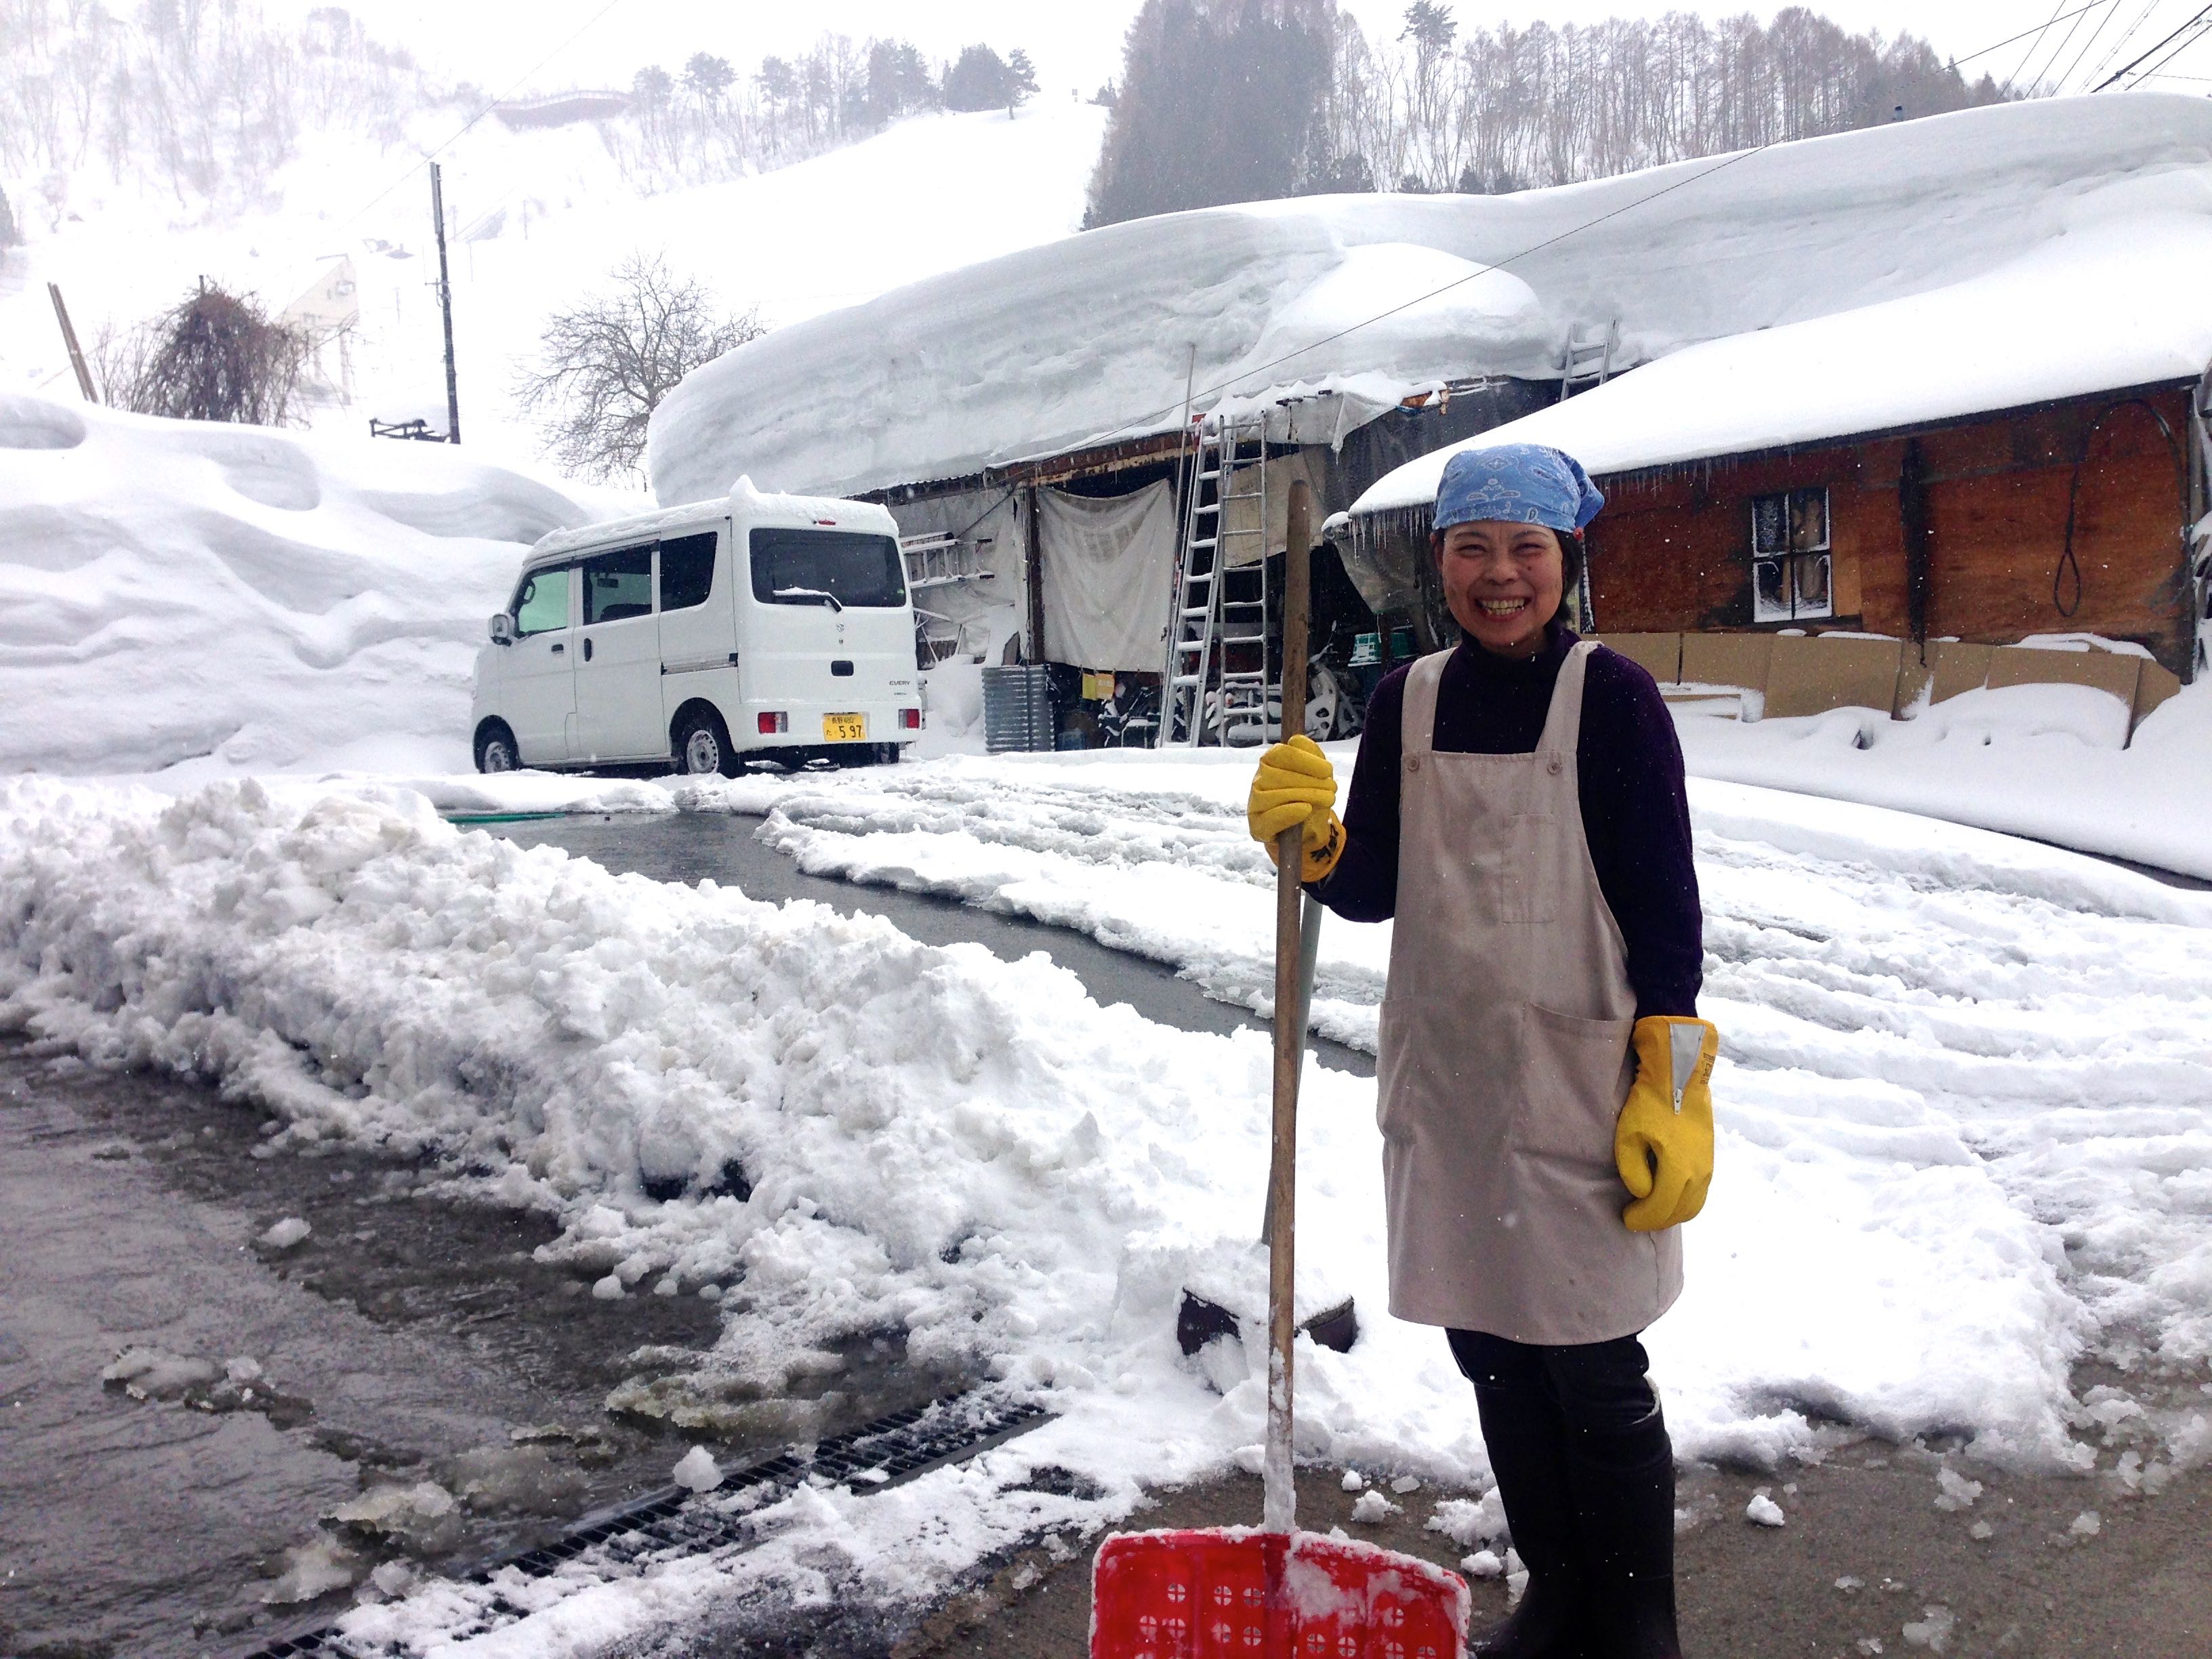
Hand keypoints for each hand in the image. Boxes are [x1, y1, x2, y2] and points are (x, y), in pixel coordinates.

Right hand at [1246, 735, 1345, 881]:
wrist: (1307, 829)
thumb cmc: (1309, 796)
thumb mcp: (1314, 772)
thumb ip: (1308, 753)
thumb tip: (1297, 740)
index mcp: (1270, 762)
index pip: (1281, 754)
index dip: (1306, 760)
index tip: (1327, 770)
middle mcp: (1258, 780)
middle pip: (1281, 775)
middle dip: (1312, 782)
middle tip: (1332, 789)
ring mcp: (1255, 804)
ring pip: (1277, 795)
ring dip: (1308, 796)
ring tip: (1328, 799)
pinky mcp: (1257, 826)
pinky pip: (1271, 818)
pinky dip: (1290, 812)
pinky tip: (1306, 809)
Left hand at [1614, 1016, 1717, 1231]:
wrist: (1680, 1075)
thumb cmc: (1649, 1103)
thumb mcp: (1628, 1135)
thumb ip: (1632, 1170)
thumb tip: (1643, 1192)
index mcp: (1680, 1171)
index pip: (1661, 1210)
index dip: (1642, 1220)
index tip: (1625, 1219)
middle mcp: (1700, 1174)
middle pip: (1680, 1212)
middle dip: (1656, 1220)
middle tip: (1636, 1218)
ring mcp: (1709, 1166)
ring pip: (1694, 1205)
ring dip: (1672, 1212)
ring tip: (1650, 1209)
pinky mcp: (1710, 1157)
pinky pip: (1700, 1192)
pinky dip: (1684, 1201)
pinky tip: (1668, 1194)